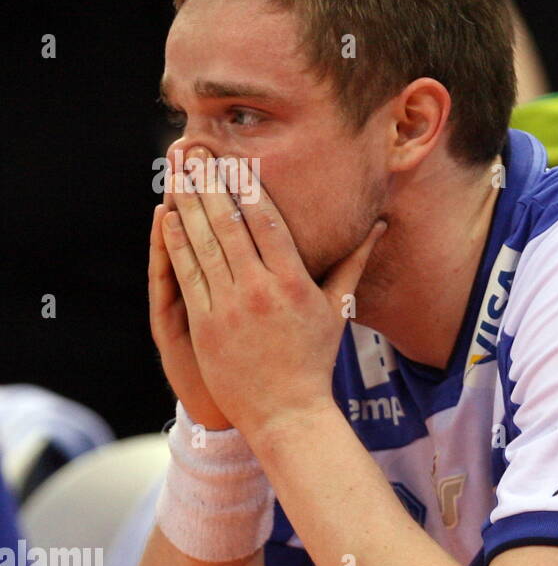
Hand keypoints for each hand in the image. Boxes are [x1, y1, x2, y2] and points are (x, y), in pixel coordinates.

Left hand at [159, 162, 385, 446]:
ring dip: (187, 205)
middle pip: (230, 225)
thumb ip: (354, 262)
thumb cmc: (315, 359)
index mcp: (294, 283)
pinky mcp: (205, 325)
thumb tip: (380, 224)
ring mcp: (229, 307)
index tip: (236, 160)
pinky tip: (168, 218)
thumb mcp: (337, 307)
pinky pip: (188, 275)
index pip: (267, 222)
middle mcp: (260, 291)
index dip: (249, 187)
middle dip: (211, 185)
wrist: (287, 412)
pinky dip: (176, 243)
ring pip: (203, 244)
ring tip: (178, 175)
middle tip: (197, 153)